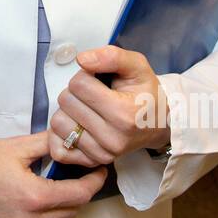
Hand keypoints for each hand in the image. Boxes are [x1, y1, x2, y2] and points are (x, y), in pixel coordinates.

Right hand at [0, 132, 108, 217]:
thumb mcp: (16, 146)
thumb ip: (50, 144)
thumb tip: (74, 138)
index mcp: (33, 196)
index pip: (80, 194)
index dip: (94, 181)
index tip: (99, 171)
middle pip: (71, 212)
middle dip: (79, 193)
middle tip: (77, 176)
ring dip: (64, 212)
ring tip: (57, 192)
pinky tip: (41, 215)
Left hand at [49, 45, 169, 167]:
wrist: (159, 124)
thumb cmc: (146, 93)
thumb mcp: (137, 66)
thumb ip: (111, 56)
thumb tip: (81, 59)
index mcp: (123, 113)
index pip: (78, 84)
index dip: (85, 76)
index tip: (99, 82)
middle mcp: (112, 138)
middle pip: (66, 102)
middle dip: (75, 92)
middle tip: (93, 95)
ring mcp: (102, 153)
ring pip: (58, 123)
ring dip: (67, 112)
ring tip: (87, 110)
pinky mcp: (91, 162)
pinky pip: (58, 149)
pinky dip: (61, 135)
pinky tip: (78, 125)